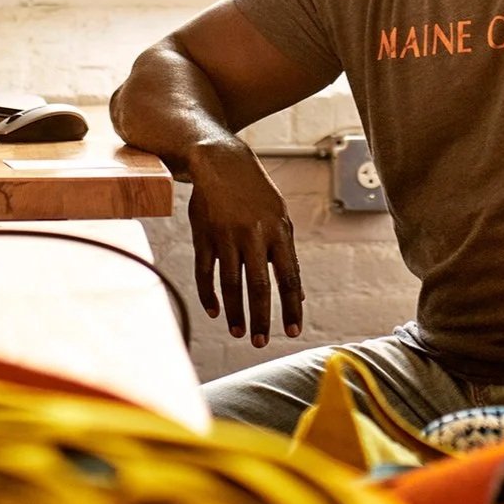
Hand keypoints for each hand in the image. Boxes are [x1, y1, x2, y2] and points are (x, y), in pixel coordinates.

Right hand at [183, 139, 302, 346]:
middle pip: (259, 285)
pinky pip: (205, 272)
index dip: (292, 306)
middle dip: (261, 317)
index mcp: (278, 231)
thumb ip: (287, 254)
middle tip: (261, 342)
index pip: (288, 277)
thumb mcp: (279, 217)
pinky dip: (209, 294)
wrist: (221, 161)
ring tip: (239, 332)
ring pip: (230, 283)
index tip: (293, 330)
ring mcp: (226, 236)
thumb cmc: (256, 194)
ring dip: (235, 312)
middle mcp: (253, 235)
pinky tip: (215, 311)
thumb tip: (300, 294)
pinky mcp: (203, 235)